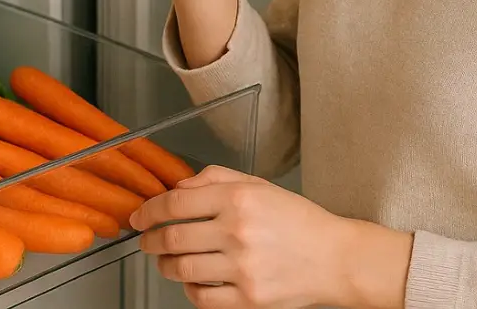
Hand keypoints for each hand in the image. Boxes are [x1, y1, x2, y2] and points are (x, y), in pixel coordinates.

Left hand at [130, 166, 410, 308]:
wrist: (337, 259)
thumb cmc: (299, 221)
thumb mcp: (259, 185)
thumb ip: (215, 179)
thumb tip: (178, 187)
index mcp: (239, 198)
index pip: (175, 203)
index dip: (148, 210)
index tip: (139, 216)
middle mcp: (238, 232)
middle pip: (171, 237)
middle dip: (150, 240)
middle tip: (147, 241)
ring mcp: (243, 269)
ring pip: (181, 269)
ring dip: (166, 265)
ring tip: (168, 261)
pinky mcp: (249, 300)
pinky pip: (201, 298)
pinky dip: (189, 290)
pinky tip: (194, 281)